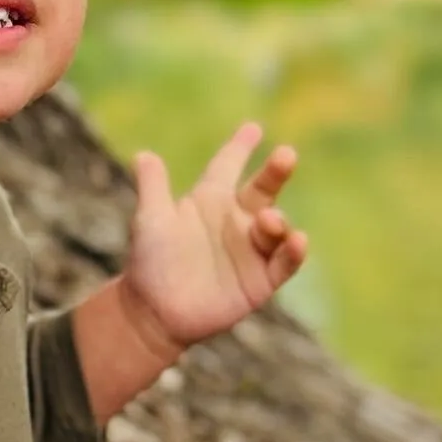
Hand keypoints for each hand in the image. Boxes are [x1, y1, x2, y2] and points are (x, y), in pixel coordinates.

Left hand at [121, 120, 308, 352]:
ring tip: (268, 218)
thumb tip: (144, 155)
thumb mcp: (150, 221)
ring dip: (278, 220)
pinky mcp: (261, 281)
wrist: (153, 313)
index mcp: (210, 201)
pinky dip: (294, 252)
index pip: (228, 166)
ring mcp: (251, 250)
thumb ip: (153, 188)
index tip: (253, 128)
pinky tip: (297, 240)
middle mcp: (236, 221)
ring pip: (276, 227)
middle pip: (262, 190)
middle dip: (275, 172)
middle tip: (286, 154)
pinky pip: (284, 263)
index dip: (239, 147)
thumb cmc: (150, 262)